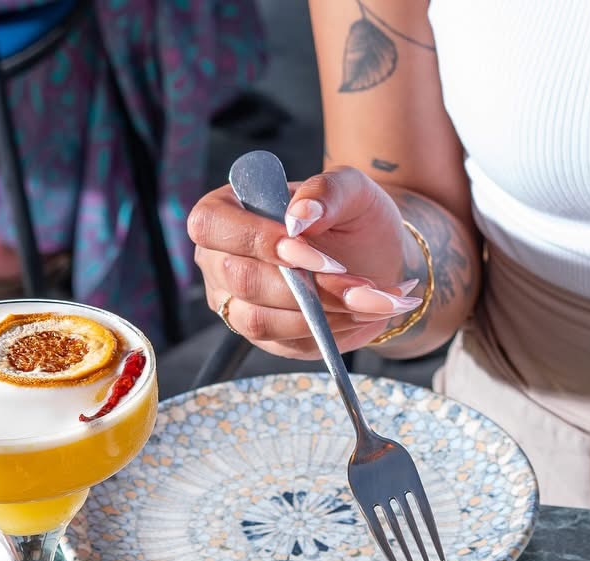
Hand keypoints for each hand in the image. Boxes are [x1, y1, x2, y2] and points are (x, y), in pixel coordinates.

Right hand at [186, 166, 422, 358]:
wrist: (377, 259)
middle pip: (242, 279)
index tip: (312, 252)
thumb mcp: (351, 190)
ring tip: (372, 298)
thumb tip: (298, 216)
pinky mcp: (266, 338)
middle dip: (306, 284)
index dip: (258, 240)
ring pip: (263, 320)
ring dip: (324, 312)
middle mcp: (221, 261)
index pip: (212, 224)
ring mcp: (238, 305)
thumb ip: (326, 191)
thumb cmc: (354, 216)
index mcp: (226, 210)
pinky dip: (333, 329)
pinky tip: (365, 312)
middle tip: (361, 282)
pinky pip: (290, 341)